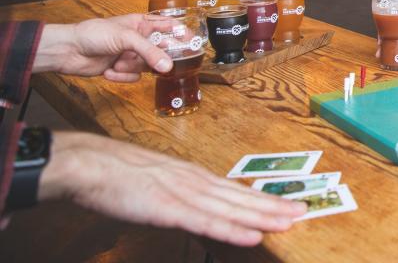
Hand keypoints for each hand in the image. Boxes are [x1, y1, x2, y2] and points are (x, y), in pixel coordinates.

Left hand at [34, 16, 172, 81]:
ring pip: (146, 66)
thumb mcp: (126, 38)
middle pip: (160, 50)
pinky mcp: (121, 69)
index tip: (195, 41)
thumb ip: (150, 52)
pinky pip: (133, 77)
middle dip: (157, 58)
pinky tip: (108, 71)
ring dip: (131, 67)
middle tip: (165, 65)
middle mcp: (138, 39)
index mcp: (141, 24)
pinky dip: (121, 76)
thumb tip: (168, 66)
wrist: (68, 51)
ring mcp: (130, 55)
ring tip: (117, 62)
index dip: (182, 32)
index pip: (168, 25)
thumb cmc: (94, 34)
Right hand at [40, 132, 305, 245]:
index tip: (287, 204)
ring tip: (289, 221)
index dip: (262, 199)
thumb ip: (179, 195)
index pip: (235, 191)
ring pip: (231, 209)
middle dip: (273, 206)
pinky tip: (251, 234)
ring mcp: (185, 194)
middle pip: (241, 198)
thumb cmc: (119, 176)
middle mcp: (196, 182)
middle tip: (303, 211)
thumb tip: (194, 209)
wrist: (91, 165)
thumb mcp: (157, 184)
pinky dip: (231, 229)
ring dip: (262, 217)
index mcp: (193, 177)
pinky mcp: (169, 208)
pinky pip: (206, 222)